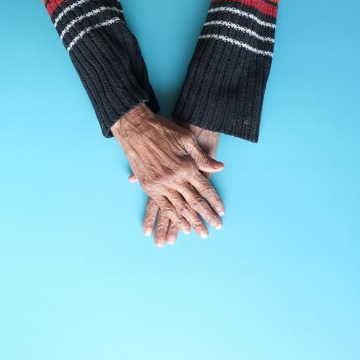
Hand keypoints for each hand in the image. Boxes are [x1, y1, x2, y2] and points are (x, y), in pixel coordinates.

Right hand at [111, 104, 224, 239]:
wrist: (138, 127)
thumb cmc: (165, 130)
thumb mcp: (188, 139)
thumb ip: (203, 157)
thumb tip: (220, 167)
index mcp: (187, 167)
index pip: (206, 189)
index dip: (214, 202)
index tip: (221, 213)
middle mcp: (176, 178)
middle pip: (194, 202)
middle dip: (205, 217)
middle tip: (213, 229)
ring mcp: (161, 184)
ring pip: (179, 208)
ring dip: (189, 222)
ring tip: (198, 233)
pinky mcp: (149, 186)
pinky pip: (162, 206)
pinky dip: (172, 217)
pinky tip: (178, 226)